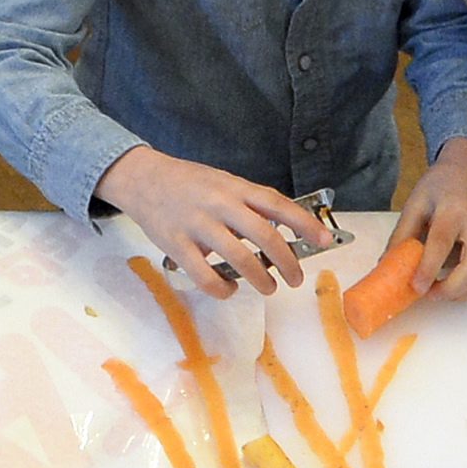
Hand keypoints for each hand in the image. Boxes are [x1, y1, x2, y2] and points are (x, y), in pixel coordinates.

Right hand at [94, 148, 328, 295]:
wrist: (141, 178)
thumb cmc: (188, 183)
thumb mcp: (222, 183)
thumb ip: (248, 204)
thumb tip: (284, 234)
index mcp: (235, 187)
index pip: (277, 204)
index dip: (304, 223)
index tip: (325, 241)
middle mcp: (219, 203)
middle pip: (264, 235)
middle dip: (287, 262)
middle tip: (295, 278)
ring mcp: (196, 224)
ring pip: (239, 258)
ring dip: (261, 279)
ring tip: (268, 287)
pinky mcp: (176, 244)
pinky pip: (205, 275)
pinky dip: (222, 289)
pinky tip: (228, 289)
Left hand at [392, 142, 466, 303]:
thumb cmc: (440, 187)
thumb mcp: (415, 203)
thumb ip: (402, 234)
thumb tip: (387, 265)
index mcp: (454, 209)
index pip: (442, 243)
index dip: (429, 268)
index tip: (417, 287)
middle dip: (451, 290)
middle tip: (429, 294)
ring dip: (465, 294)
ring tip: (441, 291)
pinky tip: (462, 287)